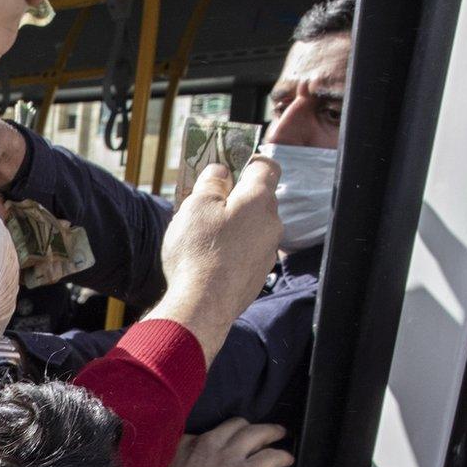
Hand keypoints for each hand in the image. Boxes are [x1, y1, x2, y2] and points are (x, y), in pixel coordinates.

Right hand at [147, 158, 282, 361]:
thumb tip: (220, 172)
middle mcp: (271, 223)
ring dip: (232, 225)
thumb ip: (211, 182)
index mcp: (258, 199)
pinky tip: (208, 260)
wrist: (203, 306)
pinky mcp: (257, 275)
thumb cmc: (198, 251)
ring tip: (202, 235)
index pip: (266, 165)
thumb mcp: (196, 206)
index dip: (248, 160)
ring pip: (252, 227)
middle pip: (257, 199)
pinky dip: (231, 250)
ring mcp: (267, 252)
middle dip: (234, 197)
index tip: (227, 166)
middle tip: (204, 202)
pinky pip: (246, 252)